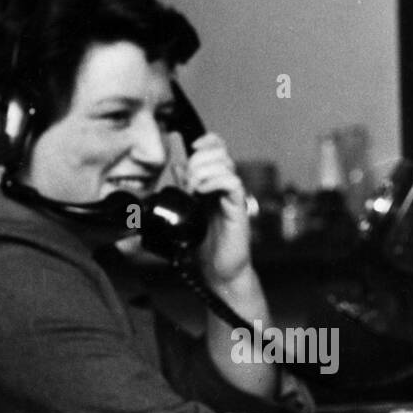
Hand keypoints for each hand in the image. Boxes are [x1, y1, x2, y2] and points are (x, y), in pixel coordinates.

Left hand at [189, 133, 252, 286]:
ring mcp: (233, 197)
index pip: (217, 148)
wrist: (219, 271)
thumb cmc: (205, 246)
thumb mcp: (184, 214)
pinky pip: (233, 183)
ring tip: (193, 187)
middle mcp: (225, 187)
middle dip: (199, 158)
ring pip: (226, 164)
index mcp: (213, 183)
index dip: (207, 141)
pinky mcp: (239, 209)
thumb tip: (173, 169)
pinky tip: (202, 192)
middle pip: (221, 152)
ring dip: (204, 169)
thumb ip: (180, 191)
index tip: (190, 147)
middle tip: (187, 179)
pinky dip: (215, 181)